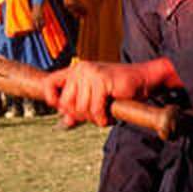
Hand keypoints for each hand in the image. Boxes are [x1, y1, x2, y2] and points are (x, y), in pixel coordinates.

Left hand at [43, 56, 174, 127]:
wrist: (142, 81)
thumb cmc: (119, 90)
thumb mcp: (94, 100)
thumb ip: (79, 109)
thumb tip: (65, 122)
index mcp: (75, 70)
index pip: (49, 83)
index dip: (53, 101)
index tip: (64, 112)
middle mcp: (80, 69)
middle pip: (66, 103)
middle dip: (80, 115)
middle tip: (94, 116)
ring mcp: (90, 73)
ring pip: (81, 108)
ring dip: (94, 118)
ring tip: (104, 115)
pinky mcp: (101, 80)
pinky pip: (94, 109)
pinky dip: (102, 118)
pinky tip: (109, 117)